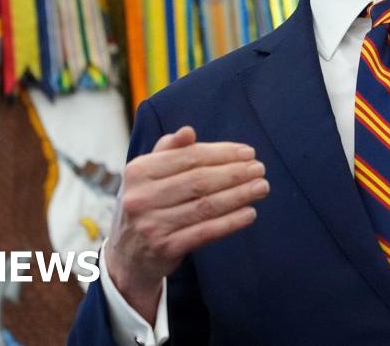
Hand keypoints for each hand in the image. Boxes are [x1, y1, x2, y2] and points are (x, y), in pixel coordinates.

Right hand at [105, 126, 268, 319]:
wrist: (127, 257)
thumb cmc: (146, 205)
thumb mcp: (147, 176)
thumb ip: (168, 151)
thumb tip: (188, 132)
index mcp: (138, 171)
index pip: (188, 157)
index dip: (222, 153)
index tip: (248, 152)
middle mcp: (142, 197)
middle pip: (199, 181)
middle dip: (235, 173)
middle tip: (260, 169)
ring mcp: (152, 224)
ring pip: (206, 206)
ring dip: (239, 195)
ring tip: (262, 187)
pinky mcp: (165, 248)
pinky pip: (205, 232)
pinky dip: (231, 222)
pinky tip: (250, 213)